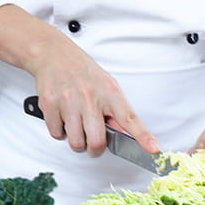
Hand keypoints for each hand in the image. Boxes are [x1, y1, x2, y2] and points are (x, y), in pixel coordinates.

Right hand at [30, 39, 159, 156]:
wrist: (54, 55)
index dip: (143, 137)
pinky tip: (64, 119)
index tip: (154, 149)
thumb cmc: (84, 72)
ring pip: (76, 142)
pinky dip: (60, 132)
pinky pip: (57, 134)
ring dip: (78, 142)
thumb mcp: (108, 86)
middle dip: (95, 150)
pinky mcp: (50, 105)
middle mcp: (90, 98)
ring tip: (78, 128)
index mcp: (110, 93)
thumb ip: (116, 111)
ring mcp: (69, 102)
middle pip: (97, 141)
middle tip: (93, 144)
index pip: (130, 119)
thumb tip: (125, 134)